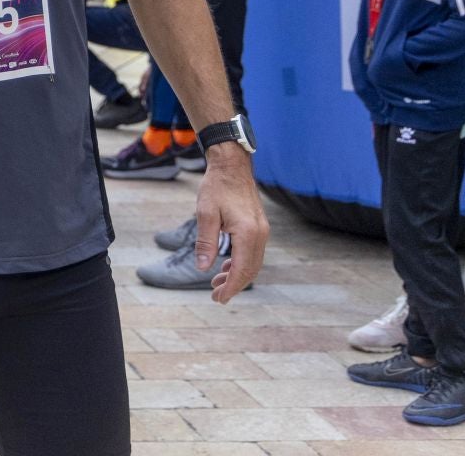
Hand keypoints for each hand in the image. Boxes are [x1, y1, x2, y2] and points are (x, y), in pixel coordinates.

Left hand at [191, 143, 267, 302]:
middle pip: (250, 270)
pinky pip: (253, 252)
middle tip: (216, 296)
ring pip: (253, 262)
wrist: (232, 166)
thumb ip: (205, 242)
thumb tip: (202, 268)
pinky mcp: (259, 227)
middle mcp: (260, 235)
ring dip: (237, 275)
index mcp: (248, 233)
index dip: (230, 287)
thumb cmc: (217, 187)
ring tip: (218, 283)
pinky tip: (226, 266)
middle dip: (234, 285)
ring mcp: (262, 231)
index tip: (218, 299)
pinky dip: (241, 263)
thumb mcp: (205, 214)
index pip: (241, 270)